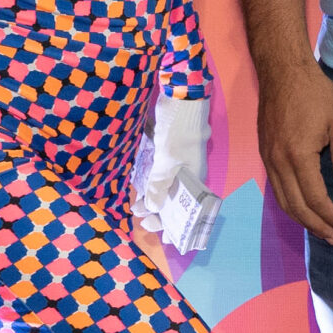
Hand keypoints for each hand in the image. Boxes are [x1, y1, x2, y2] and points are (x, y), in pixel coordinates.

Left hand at [134, 96, 210, 235]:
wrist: (181, 99)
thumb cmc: (180, 130)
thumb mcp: (170, 157)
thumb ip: (161, 183)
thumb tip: (153, 206)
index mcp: (195, 177)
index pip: (188, 208)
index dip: (176, 222)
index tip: (160, 233)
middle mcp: (188, 173)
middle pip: (177, 200)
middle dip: (162, 214)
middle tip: (144, 223)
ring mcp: (178, 163)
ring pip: (166, 188)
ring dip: (153, 200)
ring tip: (137, 210)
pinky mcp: (168, 153)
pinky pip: (159, 175)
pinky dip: (150, 185)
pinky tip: (140, 190)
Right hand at [257, 57, 332, 243]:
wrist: (283, 71)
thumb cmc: (316, 93)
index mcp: (299, 156)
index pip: (315, 197)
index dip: (330, 216)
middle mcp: (278, 161)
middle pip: (295, 205)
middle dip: (315, 225)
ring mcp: (268, 157)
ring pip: (281, 198)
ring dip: (300, 218)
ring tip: (319, 229)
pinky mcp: (265, 152)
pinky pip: (275, 186)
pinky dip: (289, 202)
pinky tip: (302, 207)